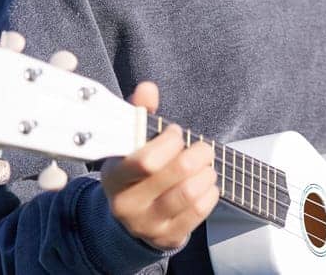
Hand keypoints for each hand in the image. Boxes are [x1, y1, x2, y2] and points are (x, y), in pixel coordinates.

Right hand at [99, 81, 218, 250]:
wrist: (129, 219)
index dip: (169, 141)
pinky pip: (199, 211)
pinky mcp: (167, 237)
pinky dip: (211, 193)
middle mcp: (127, 204)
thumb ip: (139, 115)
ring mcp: (147, 224)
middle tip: (203, 148)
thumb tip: (148, 88)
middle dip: (198, 154)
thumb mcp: (130, 145)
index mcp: (114, 177)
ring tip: (205, 167)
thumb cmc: (134, 174)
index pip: (146, 160)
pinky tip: (206, 185)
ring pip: (190, 193)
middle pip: (176, 173)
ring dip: (207, 174)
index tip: (175, 133)